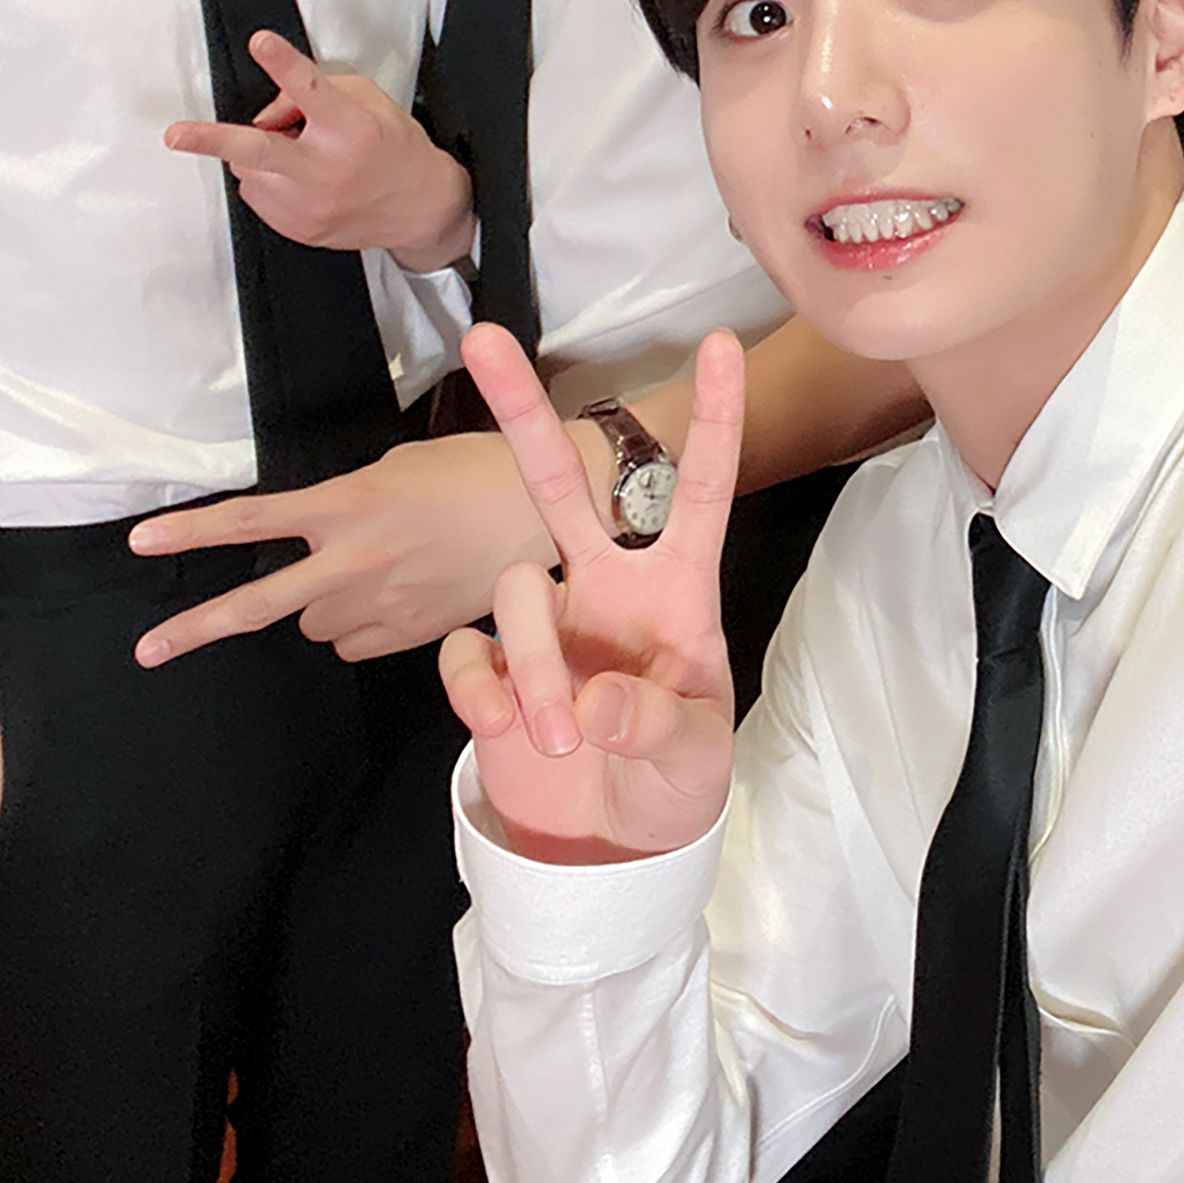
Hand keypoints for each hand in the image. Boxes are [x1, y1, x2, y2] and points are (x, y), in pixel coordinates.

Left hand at [128, 423, 570, 663]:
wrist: (552, 511)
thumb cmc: (477, 470)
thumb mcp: (399, 467)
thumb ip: (347, 501)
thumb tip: (323, 534)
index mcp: (347, 504)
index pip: (250, 520)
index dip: (190, 532)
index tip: (140, 541)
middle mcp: (353, 561)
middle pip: (256, 606)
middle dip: (195, 629)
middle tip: (149, 650)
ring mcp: (380, 605)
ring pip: (312, 625)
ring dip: (321, 606)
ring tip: (369, 573)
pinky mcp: (410, 636)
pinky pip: (356, 642)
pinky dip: (362, 626)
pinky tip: (398, 596)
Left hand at [163, 28, 472, 267]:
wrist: (418, 208)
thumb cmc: (393, 148)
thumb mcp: (366, 100)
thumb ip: (313, 93)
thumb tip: (267, 109)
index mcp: (350, 129)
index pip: (311, 90)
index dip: (283, 64)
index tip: (261, 43)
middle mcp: (329, 169)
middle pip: (259, 151)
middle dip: (212, 140)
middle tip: (176, 135)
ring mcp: (312, 204)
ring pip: (250, 169)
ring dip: (259, 156)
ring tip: (297, 154)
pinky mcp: (300, 227)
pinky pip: (257, 195)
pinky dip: (268, 181)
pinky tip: (300, 179)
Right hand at [439, 324, 740, 863]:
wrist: (613, 845)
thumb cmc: (676, 782)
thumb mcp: (696, 761)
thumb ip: (659, 725)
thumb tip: (601, 701)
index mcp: (675, 587)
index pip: (700, 490)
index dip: (714, 421)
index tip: (720, 347)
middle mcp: (603, 586)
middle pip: (556, 484)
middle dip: (522, 413)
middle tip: (484, 338)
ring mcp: (542, 624)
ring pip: (514, 591)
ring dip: (530, 663)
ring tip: (558, 735)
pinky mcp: (489, 670)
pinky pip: (463, 652)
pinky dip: (476, 689)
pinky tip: (500, 727)